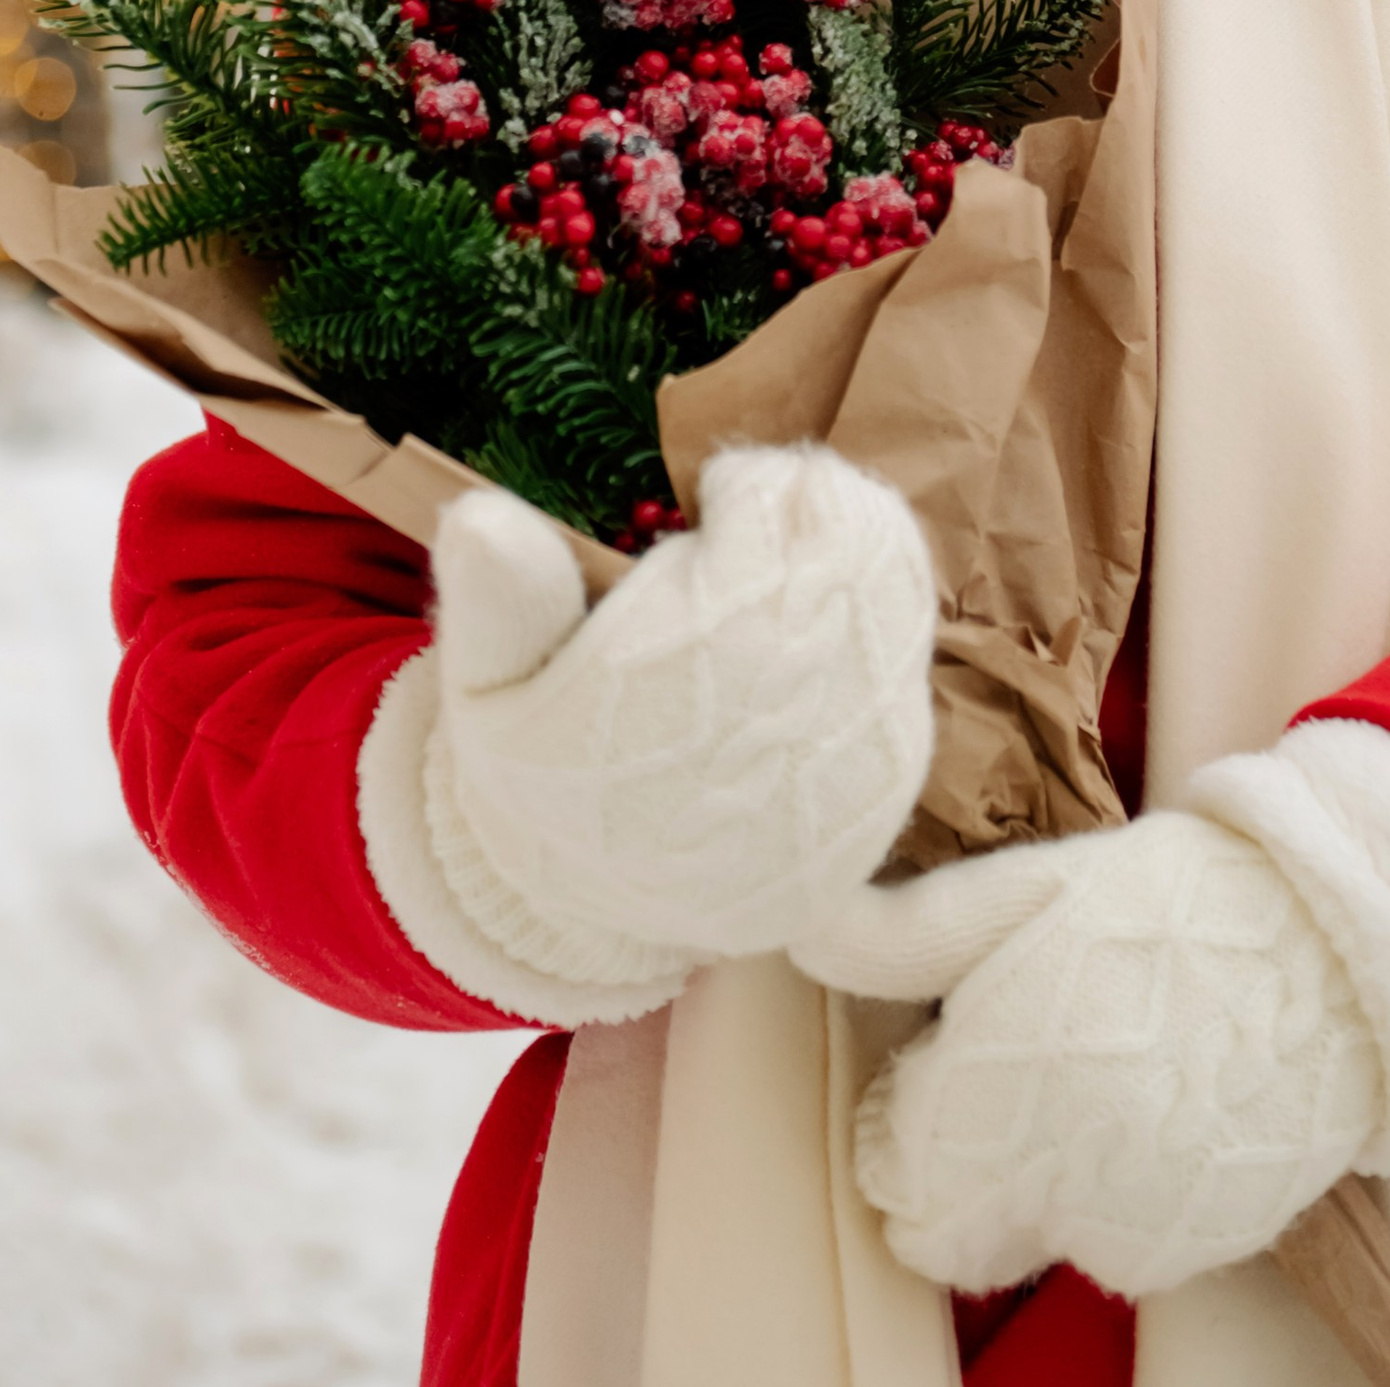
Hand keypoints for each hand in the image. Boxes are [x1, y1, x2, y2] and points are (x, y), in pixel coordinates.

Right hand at [426, 442, 937, 969]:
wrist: (608, 904)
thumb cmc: (547, 769)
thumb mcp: (491, 689)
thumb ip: (497, 600)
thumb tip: (477, 514)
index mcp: (694, 677)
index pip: (772, 523)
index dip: (750, 487)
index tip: (711, 492)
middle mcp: (796, 714)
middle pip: (847, 540)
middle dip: (803, 505)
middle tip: (753, 507)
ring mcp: (856, 755)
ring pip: (891, 585)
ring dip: (847, 544)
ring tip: (786, 552)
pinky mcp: (893, 781)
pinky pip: (912, 654)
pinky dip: (879, 605)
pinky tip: (822, 607)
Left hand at [791, 722, 1389, 1301]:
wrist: (1339, 948)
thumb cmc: (1169, 902)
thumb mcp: (1029, 889)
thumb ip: (907, 932)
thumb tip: (800, 930)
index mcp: (1003, 1080)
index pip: (898, 1178)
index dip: (912, 1117)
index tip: (949, 1055)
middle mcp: (1059, 1173)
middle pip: (955, 1232)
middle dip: (963, 1166)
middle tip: (1019, 1068)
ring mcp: (1132, 1221)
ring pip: (1034, 1238)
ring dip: (1041, 1180)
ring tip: (1097, 1066)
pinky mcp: (1196, 1246)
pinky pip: (1112, 1244)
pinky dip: (1112, 1195)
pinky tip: (1149, 1103)